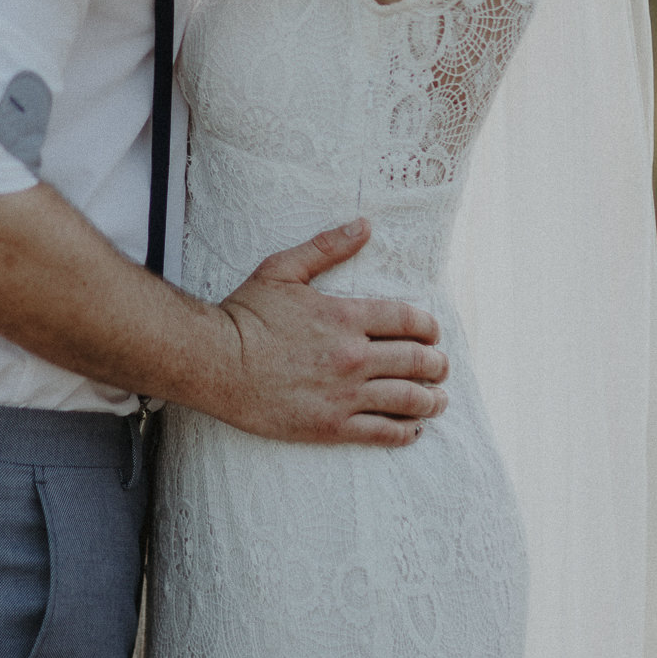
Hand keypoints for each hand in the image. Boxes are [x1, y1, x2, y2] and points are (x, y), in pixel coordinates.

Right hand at [214, 219, 448, 444]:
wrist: (215, 362)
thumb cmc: (246, 314)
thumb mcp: (283, 269)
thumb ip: (327, 247)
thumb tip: (364, 225)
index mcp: (346, 316)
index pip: (409, 321)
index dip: (430, 327)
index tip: (433, 334)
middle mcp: (353, 356)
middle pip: (416, 361)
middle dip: (437, 364)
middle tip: (441, 367)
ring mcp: (345, 394)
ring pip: (408, 400)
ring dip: (431, 400)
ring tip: (437, 400)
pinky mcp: (332, 425)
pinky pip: (383, 432)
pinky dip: (406, 432)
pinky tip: (413, 429)